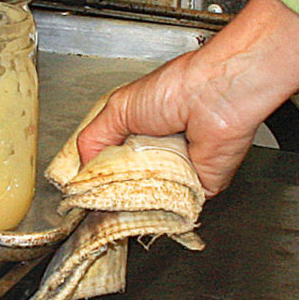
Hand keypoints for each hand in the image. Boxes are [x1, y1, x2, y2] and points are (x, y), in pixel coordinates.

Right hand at [76, 0, 298, 196]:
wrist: (217, 97)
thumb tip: (81, 168)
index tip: (82, 191)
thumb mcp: (118, 109)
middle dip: (113, 193)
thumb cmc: (173, 90)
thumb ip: (93, 138)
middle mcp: (158, 151)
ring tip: (122, 201)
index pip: (112, 161)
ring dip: (136, 201)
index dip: (97, 175)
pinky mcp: (200, 188)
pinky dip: (163, 209)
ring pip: (149, 199)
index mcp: (139, 129)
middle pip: (128, 184)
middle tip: (99, 201)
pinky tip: (148, 207)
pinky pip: (176, 207)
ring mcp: (179, 172)